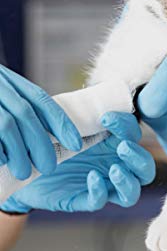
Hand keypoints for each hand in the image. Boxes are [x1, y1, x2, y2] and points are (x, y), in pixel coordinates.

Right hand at [0, 65, 81, 179]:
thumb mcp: (1, 96)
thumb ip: (17, 107)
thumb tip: (50, 134)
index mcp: (3, 79)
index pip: (38, 98)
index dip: (60, 121)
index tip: (75, 142)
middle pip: (24, 114)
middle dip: (42, 142)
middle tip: (51, 165)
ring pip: (6, 125)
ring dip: (20, 152)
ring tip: (27, 171)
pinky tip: (1, 162)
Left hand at [0, 112, 154, 212]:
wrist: (22, 162)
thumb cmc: (46, 137)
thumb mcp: (63, 121)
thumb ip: (80, 112)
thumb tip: (92, 95)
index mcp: (113, 142)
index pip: (133, 134)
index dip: (126, 125)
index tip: (105, 118)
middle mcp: (114, 164)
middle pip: (145, 167)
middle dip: (138, 157)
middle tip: (122, 147)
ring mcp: (101, 185)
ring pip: (132, 192)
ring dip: (128, 180)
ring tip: (114, 170)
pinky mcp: (83, 200)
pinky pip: (101, 201)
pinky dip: (100, 191)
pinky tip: (91, 178)